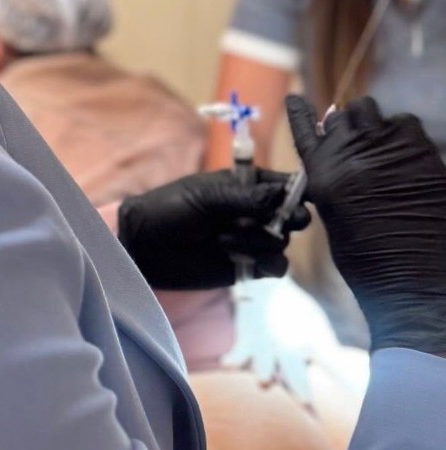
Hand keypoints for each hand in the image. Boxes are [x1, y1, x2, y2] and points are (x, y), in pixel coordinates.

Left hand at [117, 170, 309, 290]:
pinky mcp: (249, 266)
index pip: (284, 183)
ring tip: (224, 241)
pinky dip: (268, 263)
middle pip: (292, 214)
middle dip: (289, 217)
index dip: (298, 189)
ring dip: (260, 241)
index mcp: (245, 185)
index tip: (302, 196)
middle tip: (279, 221)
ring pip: (282, 241)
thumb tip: (282, 194)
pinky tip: (245, 261)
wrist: (146, 247)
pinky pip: (277, 266)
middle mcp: (255, 211)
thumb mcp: (206, 197)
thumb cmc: (170, 209)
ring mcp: (253, 239)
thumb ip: (245, 197)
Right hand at [286, 94, 445, 353]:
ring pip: (373, 112)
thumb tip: (339, 163)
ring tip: (386, 148)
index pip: (304, 129)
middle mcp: (348, 152)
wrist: (416, 279)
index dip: (300, 112)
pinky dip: (406, 136)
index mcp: (322, 172)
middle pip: (343, 115)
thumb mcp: (338, 218)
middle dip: (349, 124)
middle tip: (361, 143)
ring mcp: (385, 147)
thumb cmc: (371, 261)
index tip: (296, 98)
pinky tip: (411, 158)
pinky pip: (407, 125)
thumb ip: (333, 183)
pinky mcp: (419, 150)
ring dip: (376, 125)